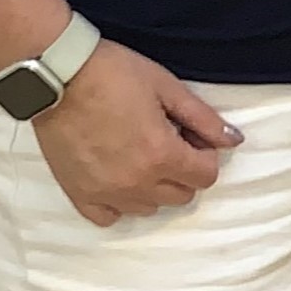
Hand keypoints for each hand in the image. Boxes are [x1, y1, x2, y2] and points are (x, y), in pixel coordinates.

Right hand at [32, 41, 242, 226]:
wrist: (56, 74)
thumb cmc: (114, 73)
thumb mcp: (167, 87)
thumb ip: (203, 119)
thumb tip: (234, 140)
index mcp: (162, 156)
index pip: (206, 177)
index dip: (204, 155)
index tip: (189, 135)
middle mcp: (136, 182)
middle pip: (181, 195)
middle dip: (183, 171)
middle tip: (165, 140)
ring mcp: (105, 192)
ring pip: (148, 208)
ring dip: (153, 187)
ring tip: (139, 154)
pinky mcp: (78, 194)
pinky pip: (108, 217)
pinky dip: (118, 203)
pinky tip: (117, 177)